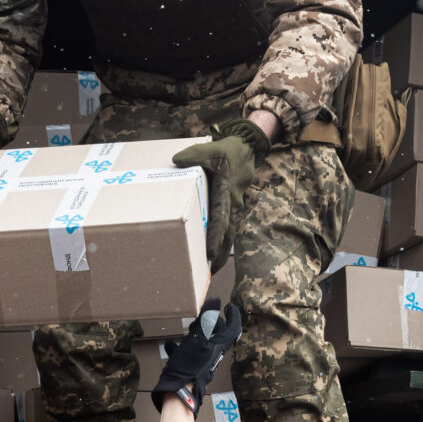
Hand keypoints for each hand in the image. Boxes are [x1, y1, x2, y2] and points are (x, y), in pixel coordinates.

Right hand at [154, 298, 243, 413]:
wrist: (178, 392)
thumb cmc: (189, 366)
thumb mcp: (198, 339)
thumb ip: (206, 320)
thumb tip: (216, 301)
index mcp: (218, 346)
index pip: (233, 329)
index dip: (233, 316)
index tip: (229, 306)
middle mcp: (212, 353)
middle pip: (216, 335)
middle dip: (210, 322)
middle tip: (204, 315)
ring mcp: (201, 362)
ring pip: (201, 343)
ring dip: (195, 334)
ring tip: (187, 328)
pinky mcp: (190, 368)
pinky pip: (187, 354)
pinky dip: (180, 347)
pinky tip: (170, 345)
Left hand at [172, 119, 265, 265]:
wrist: (246, 149)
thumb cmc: (227, 151)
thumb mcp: (210, 149)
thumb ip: (192, 155)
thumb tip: (176, 161)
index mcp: (226, 191)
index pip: (221, 218)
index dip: (215, 236)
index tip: (210, 253)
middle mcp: (232, 203)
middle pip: (227, 234)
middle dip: (219, 254)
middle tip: (209, 272)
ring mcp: (234, 207)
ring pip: (229, 233)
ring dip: (221, 251)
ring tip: (210, 269)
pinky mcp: (232, 207)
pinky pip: (228, 227)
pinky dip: (222, 240)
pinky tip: (213, 253)